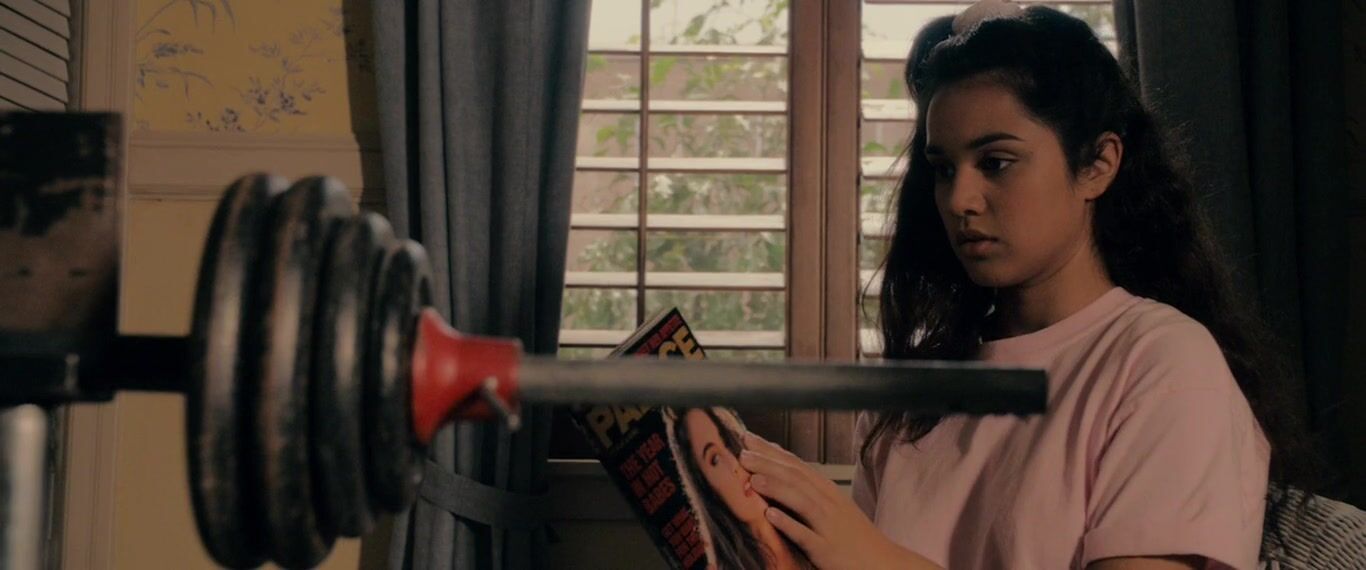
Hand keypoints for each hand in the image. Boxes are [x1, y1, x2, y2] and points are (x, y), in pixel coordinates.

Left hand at [738, 431, 937, 569]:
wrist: (883, 562)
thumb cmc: (854, 534)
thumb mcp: (833, 505)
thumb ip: (808, 488)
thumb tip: (782, 469)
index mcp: (827, 491)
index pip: (796, 464)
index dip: (772, 450)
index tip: (748, 437)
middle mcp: (828, 503)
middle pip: (796, 477)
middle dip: (768, 463)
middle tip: (742, 451)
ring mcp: (828, 525)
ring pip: (801, 501)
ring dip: (776, 487)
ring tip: (752, 477)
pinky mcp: (827, 549)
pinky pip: (806, 535)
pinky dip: (789, 524)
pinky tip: (771, 516)